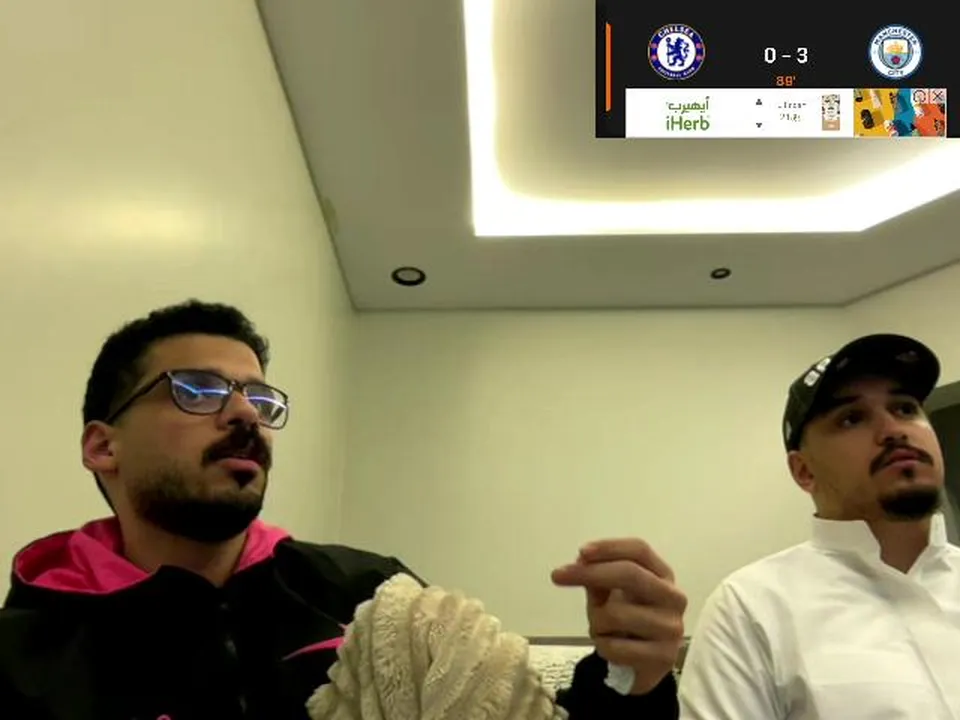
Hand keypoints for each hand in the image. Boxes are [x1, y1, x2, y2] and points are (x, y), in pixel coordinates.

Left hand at [551, 538, 686, 694]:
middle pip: (631, 574)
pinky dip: (601, 645)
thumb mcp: (611, 593)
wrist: (642, 663)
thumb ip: (598, 576)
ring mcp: (672, 628)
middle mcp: (673, 598)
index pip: (639, 550)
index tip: (581, 552)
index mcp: (662, 574)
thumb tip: (580, 562)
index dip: (609, 547)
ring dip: (596, 621)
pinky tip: (610, 647)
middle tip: (558, 575)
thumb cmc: (626, 620)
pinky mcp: (664, 657)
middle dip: (590, 573)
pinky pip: (614, 646)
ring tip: (601, 629)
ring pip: (616, 614)